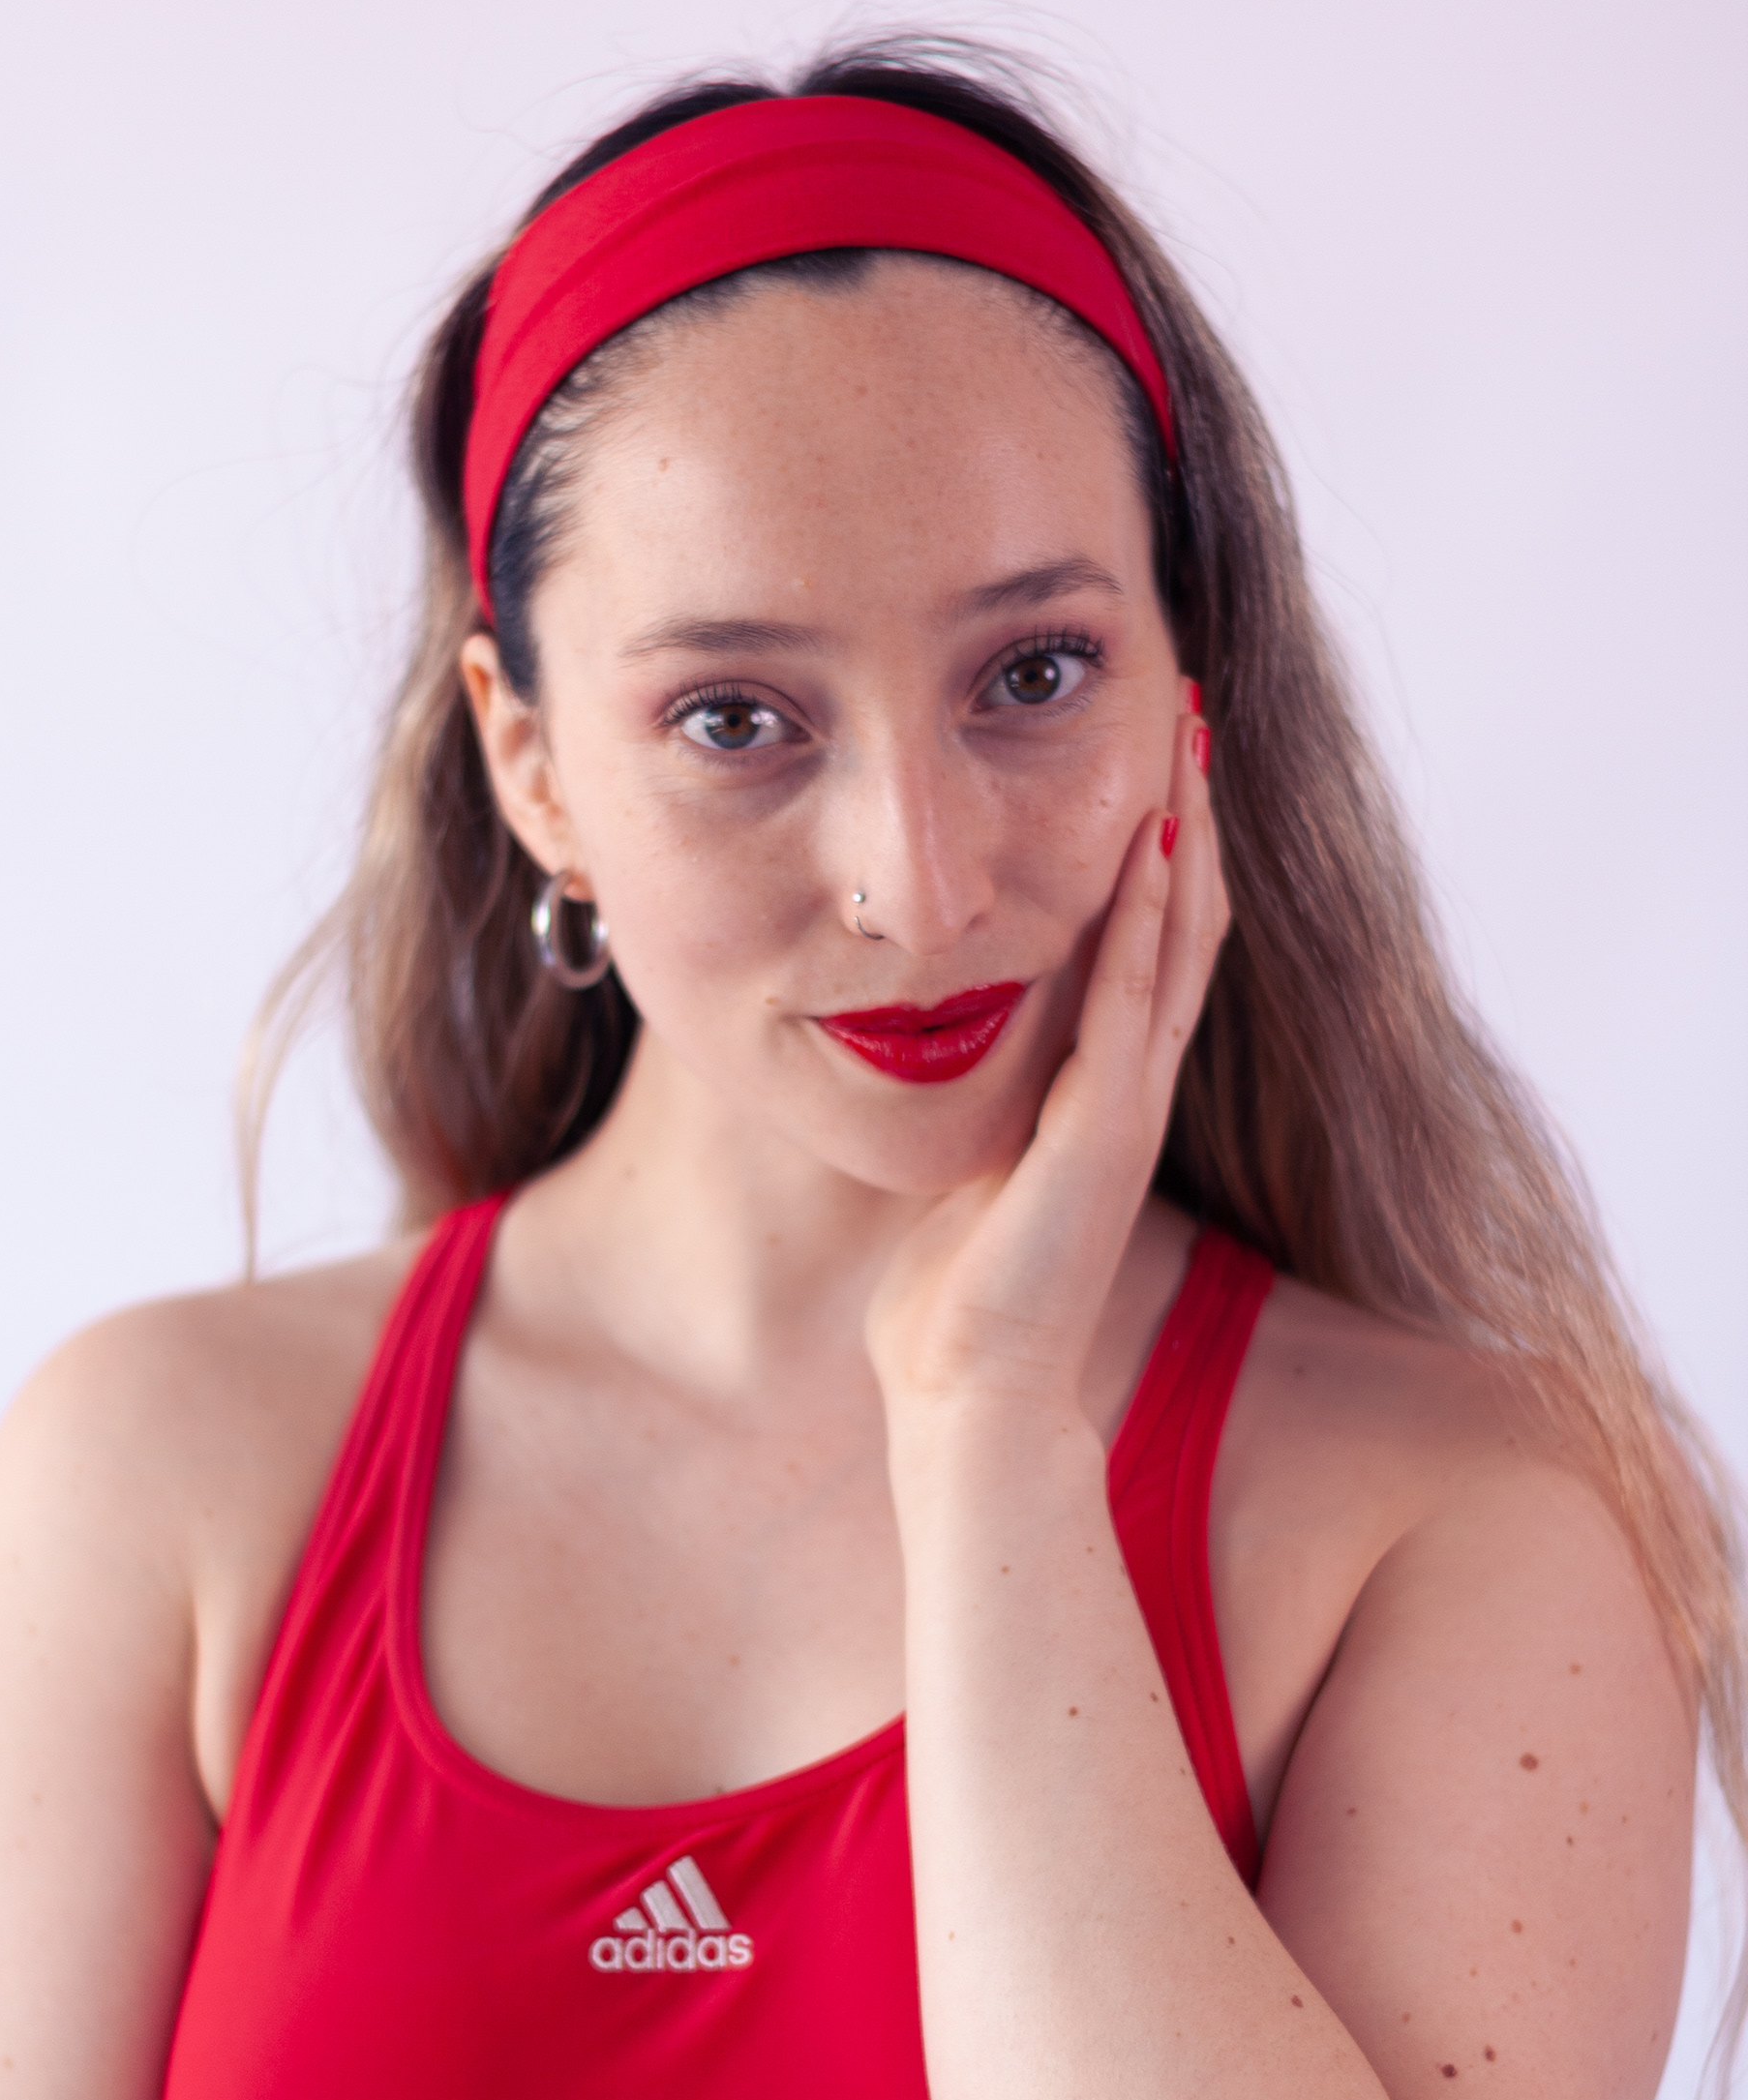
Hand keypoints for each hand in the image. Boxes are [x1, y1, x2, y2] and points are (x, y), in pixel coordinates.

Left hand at [866, 698, 1226, 1423]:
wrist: (967, 1397)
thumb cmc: (949, 1302)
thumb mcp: (958, 1168)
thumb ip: (965, 1103)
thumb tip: (911, 1043)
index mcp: (1094, 1092)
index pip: (1142, 943)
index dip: (1152, 848)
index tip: (1142, 750)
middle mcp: (1128, 1088)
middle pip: (1181, 920)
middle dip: (1184, 810)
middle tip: (1186, 701)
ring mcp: (1127, 1108)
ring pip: (1178, 943)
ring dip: (1184, 836)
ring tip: (1188, 735)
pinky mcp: (1105, 1134)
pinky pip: (1136, 1005)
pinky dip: (1148, 921)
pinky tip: (1152, 843)